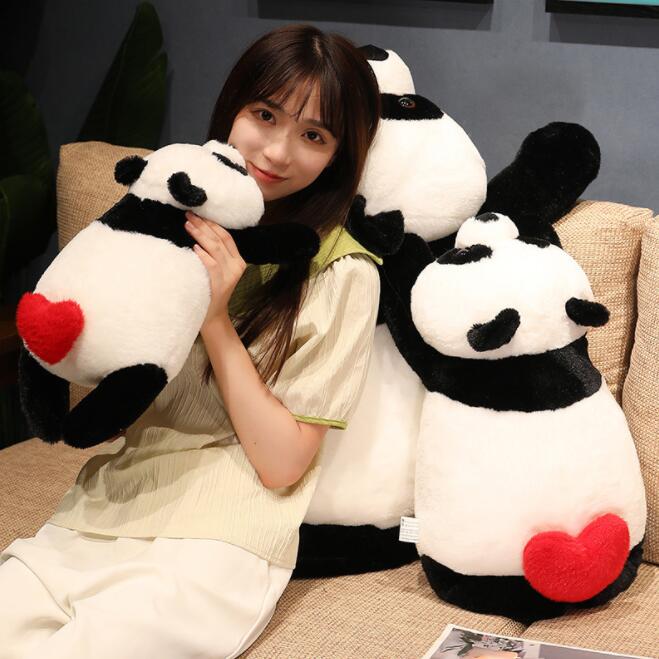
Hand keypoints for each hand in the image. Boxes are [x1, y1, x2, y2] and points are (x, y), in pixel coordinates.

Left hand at [184, 211, 245, 327]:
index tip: (199, 214)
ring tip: (188, 225)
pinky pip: (212, 265)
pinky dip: (203, 255)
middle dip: (204, 225)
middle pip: (220, 240)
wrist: (213, 316)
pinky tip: (194, 247)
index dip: (212, 224)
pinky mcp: (221, 284)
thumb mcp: (218, 271)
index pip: (226, 237)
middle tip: (189, 215)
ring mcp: (230, 275)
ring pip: (216, 249)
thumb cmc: (210, 291)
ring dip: (200, 235)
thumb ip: (215, 255)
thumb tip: (199, 232)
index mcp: (238, 261)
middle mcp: (237, 266)